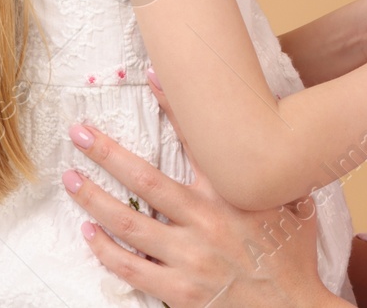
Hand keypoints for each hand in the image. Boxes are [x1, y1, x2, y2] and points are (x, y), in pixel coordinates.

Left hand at [63, 73, 342, 307]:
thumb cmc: (294, 259)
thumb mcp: (296, 207)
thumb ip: (278, 175)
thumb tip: (281, 141)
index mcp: (232, 194)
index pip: (197, 142)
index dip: (173, 108)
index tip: (151, 78)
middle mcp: (206, 221)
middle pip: (144, 181)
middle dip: (107, 154)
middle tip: (78, 133)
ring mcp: (190, 257)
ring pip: (129, 224)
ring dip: (94, 199)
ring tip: (70, 179)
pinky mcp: (180, 290)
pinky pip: (132, 268)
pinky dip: (106, 250)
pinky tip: (88, 233)